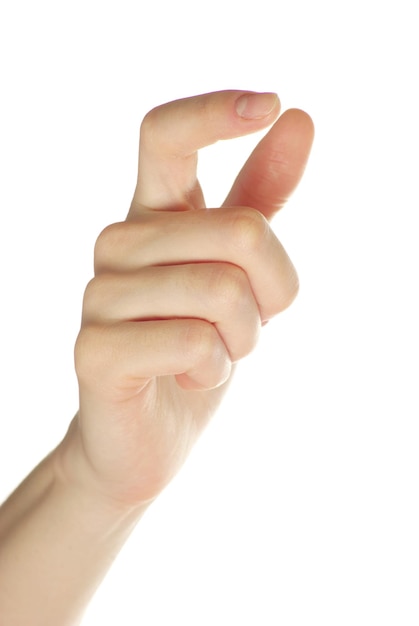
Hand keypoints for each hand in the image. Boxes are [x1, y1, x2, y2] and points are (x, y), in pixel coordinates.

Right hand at [61, 90, 313, 507]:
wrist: (151, 433)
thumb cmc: (195, 347)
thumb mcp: (240, 272)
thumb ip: (260, 200)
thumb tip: (299, 117)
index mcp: (152, 217)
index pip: (166, 135)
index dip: (215, 112)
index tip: (270, 105)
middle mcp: (117, 242)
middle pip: (240, 233)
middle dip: (271, 294)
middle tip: (244, 327)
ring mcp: (100, 294)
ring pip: (222, 292)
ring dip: (241, 338)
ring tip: (212, 354)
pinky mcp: (94, 348)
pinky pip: (194, 341)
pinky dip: (213, 369)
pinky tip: (187, 376)